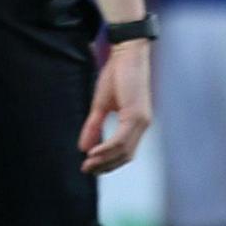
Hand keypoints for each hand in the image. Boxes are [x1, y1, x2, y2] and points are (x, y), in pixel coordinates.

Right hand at [82, 41, 154, 173]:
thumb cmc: (117, 76)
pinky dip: (107, 148)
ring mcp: (141, 120)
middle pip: (126, 155)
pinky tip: (94, 153)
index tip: (90, 167)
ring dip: (104, 160)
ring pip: (124, 150)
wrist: (127, 55)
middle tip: (87, 170)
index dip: (108, 162)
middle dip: (105, 166)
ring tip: (88, 165)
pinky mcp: (136, 114)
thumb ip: (94, 127)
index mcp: (136, 123)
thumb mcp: (101, 105)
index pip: (125, 152)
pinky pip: (121, 138)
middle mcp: (142, 125)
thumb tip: (83, 147)